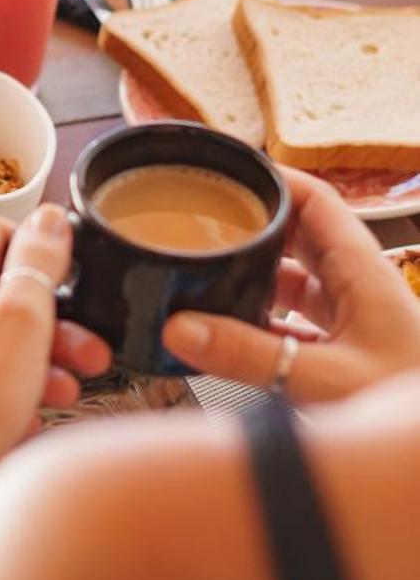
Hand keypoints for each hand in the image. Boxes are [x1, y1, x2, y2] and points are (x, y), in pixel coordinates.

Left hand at [0, 203, 111, 475]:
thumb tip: (47, 218)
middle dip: (51, 319)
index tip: (69, 271)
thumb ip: (37, 263)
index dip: (32, 247)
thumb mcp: (20, 320)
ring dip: (38, 361)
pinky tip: (32, 421)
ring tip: (71, 389)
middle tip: (90, 345)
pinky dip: (11, 399)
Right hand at [164, 168, 419, 402]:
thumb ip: (251, 356)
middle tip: (203, 223)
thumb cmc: (406, 406)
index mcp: (364, 272)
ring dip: (254, 276)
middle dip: (253, 227)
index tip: (230, 173)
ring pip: (295, 279)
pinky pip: (293, 321)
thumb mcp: (325, 379)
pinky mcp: (344, 351)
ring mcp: (352, 319)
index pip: (317, 201)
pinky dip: (260, 320)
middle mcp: (359, 287)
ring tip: (208, 272)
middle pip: (300, 235)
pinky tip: (230, 334)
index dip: (275, 180)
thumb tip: (181, 329)